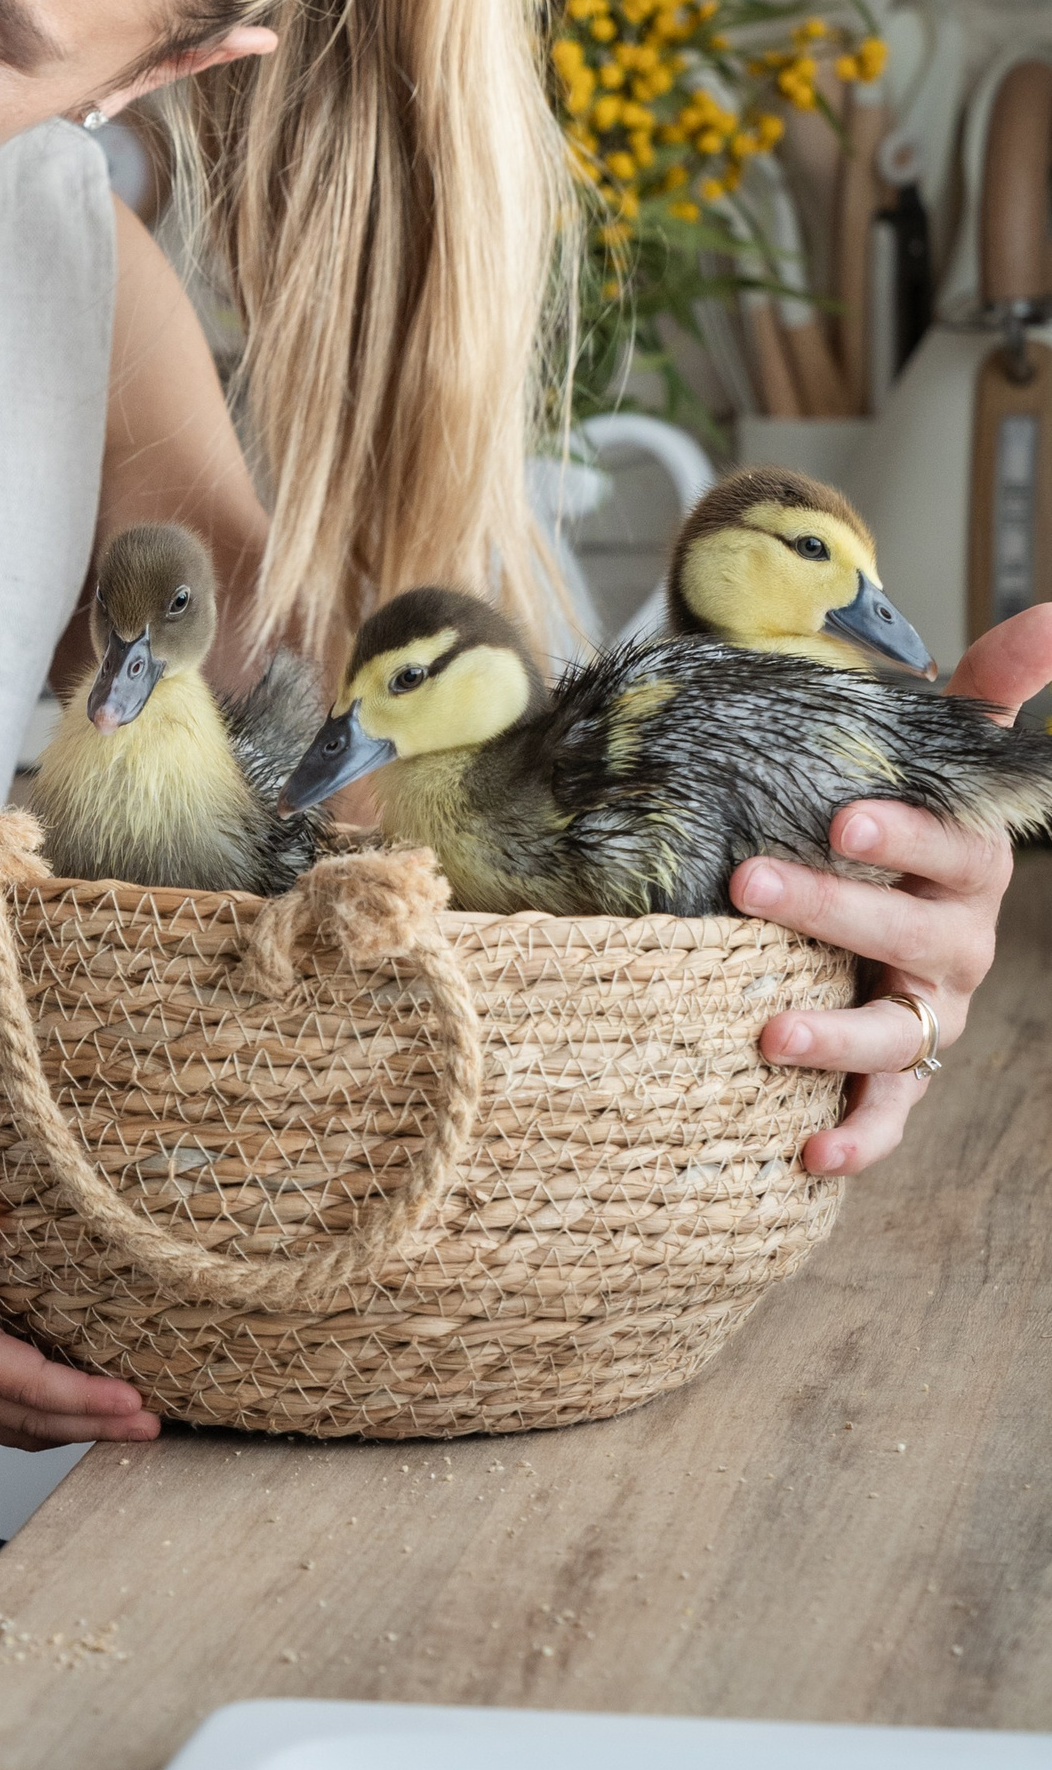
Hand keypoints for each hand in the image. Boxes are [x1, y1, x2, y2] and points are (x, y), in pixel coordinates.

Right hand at [0, 1189, 157, 1452]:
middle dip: (99, 1427)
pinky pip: (7, 1423)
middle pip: (40, 1423)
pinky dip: (46, 1427)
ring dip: (77, 1433)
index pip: (33, 1388)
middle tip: (154, 1427)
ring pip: (25, 1430)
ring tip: (127, 1429)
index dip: (87, 1398)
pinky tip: (68, 1418)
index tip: (134, 1402)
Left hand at [742, 600, 1051, 1176]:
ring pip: (897, 1037)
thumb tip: (1050, 611)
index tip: (845, 814)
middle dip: (830, 912)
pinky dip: (857, 1141)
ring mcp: (932, 1016)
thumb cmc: (910, 815)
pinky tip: (808, 1157)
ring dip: (836, 1040)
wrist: (900, 893)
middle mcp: (957, 945)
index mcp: (969, 865)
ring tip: (768, 1035)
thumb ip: (996, 687)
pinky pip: (888, 1118)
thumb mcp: (951, 748)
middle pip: (903, 935)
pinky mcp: (902, 1077)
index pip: (948, 847)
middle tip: (748, 883)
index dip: (904, 833)